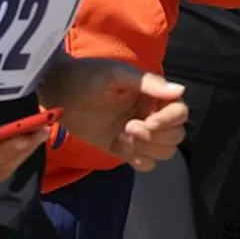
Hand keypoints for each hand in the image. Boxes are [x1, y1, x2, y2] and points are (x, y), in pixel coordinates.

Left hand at [41, 59, 186, 170]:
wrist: (58, 93)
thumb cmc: (88, 76)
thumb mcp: (117, 74)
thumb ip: (149, 83)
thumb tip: (181, 91)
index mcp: (155, 95)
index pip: (180, 113)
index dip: (170, 120)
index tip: (147, 120)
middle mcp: (152, 114)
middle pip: (176, 135)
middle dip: (156, 136)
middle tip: (129, 127)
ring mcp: (138, 134)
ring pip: (164, 151)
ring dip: (148, 148)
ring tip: (124, 135)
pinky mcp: (123, 148)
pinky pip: (146, 163)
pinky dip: (141, 160)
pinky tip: (123, 147)